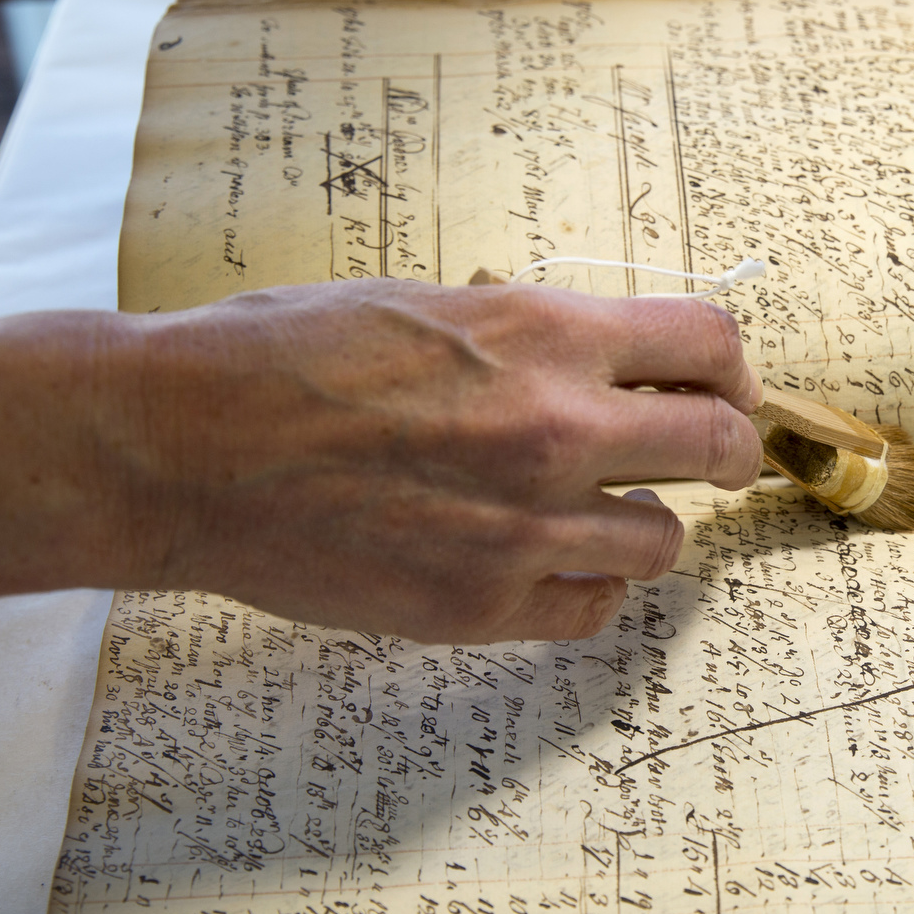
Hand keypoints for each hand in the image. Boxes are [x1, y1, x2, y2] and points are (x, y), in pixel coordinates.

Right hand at [0, 280, 761, 642]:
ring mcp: (524, 529)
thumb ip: (537, 337)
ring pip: (662, 542)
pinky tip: (546, 566)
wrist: (182, 445)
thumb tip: (614, 366)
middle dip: (726, 450)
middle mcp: (555, 430)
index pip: (710, 345)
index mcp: (543, 334)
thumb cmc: (283, 356)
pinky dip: (584, 589)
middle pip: (719, 446)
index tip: (724, 389)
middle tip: (711, 459)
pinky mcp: (481, 606)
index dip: (730, 371)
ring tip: (594, 513)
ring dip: (642, 525)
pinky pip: (593, 610)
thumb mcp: (430, 303)